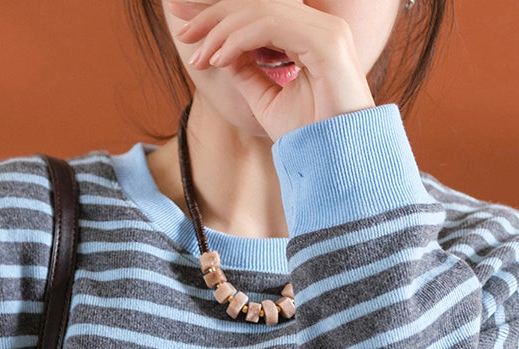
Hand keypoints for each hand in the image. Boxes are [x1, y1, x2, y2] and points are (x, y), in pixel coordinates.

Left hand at [166, 0, 375, 141]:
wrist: (336, 162)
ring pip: (261, 12)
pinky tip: (218, 58)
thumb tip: (219, 52)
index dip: (219, 12)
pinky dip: (239, 40)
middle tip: (182, 32)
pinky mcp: (327, 43)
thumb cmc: (308, 137)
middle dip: (213, 14)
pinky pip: (271, 27)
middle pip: (257, 4)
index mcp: (309, 36)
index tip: (184, 22)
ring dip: (222, 33)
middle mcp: (320, 26)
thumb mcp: (266, 100)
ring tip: (199, 57)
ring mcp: (326, 31)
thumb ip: (246, 72)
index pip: (259, 12)